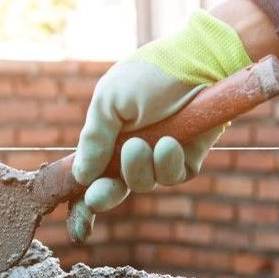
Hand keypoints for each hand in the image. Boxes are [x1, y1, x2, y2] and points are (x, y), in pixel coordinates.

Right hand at [68, 10, 251, 242]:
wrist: (199, 62)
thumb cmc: (150, 74)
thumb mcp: (109, 100)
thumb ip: (94, 138)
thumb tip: (81, 175)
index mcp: (109, 136)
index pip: (91, 174)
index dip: (83, 199)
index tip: (80, 215)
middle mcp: (133, 150)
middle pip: (114, 190)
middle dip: (105, 196)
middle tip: (100, 195)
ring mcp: (159, 156)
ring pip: (142, 184)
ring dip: (137, 169)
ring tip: (142, 144)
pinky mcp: (187, 160)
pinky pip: (171, 177)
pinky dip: (167, 163)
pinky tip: (169, 143)